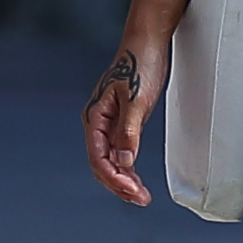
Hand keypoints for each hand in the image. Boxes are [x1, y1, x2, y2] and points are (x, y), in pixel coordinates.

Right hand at [82, 9, 174, 207]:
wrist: (147, 42)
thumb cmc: (140, 65)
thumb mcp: (138, 100)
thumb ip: (129, 132)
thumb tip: (125, 161)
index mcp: (95, 117)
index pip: (98, 157)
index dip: (114, 178)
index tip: (132, 190)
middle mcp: (97, 122)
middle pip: (102, 163)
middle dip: (119, 184)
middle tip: (141, 199)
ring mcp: (108, 123)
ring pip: (111, 159)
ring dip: (123, 178)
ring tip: (141, 195)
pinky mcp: (121, 121)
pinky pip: (119, 150)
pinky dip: (127, 166)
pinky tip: (136, 177)